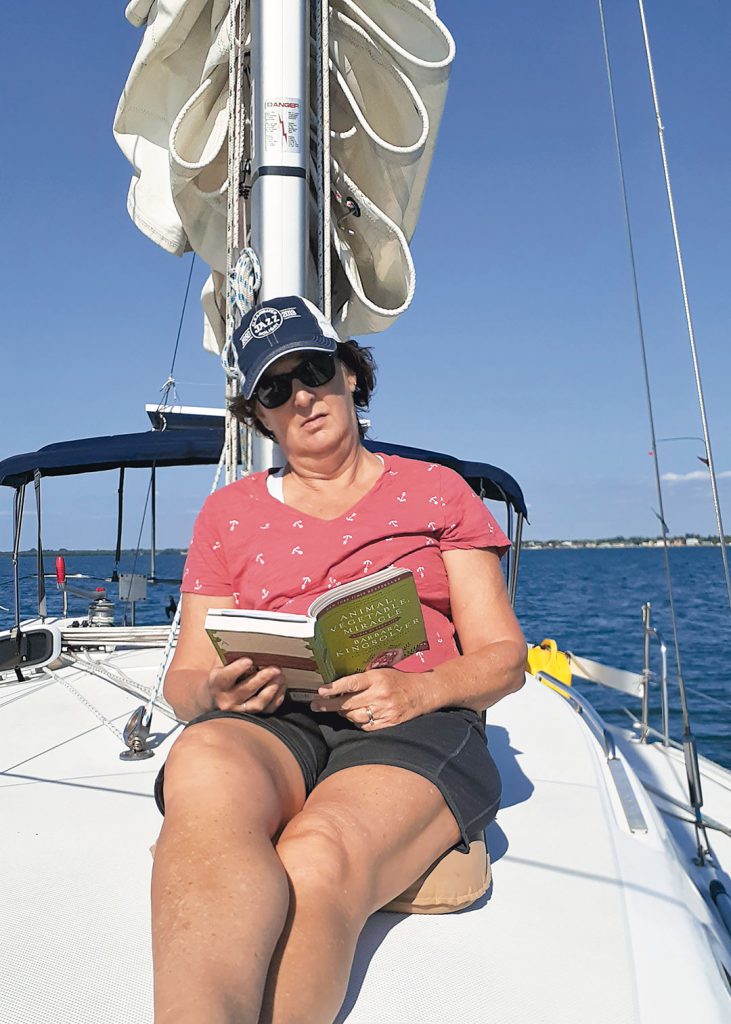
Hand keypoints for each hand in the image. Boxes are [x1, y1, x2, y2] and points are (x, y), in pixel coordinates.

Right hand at [203, 657, 285, 714]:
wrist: (216, 699)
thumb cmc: (222, 677)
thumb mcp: (220, 664)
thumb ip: (230, 654)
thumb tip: (244, 642)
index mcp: (217, 684)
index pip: (225, 677)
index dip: (237, 669)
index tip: (249, 660)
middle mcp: (227, 700)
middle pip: (246, 690)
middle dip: (262, 678)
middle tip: (274, 668)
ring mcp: (240, 711)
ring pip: (258, 703)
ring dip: (272, 689)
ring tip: (280, 676)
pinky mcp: (252, 717)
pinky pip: (268, 709)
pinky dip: (277, 697)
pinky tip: (281, 685)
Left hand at [310, 668, 426, 729]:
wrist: (423, 692)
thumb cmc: (399, 680)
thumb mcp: (382, 671)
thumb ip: (364, 678)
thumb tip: (339, 685)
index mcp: (377, 678)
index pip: (351, 683)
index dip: (334, 688)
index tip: (320, 691)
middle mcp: (379, 695)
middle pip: (348, 703)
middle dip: (329, 705)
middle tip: (316, 705)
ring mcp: (384, 710)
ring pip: (354, 716)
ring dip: (343, 713)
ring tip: (338, 709)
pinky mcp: (388, 723)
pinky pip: (365, 726)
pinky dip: (357, 722)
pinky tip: (355, 716)